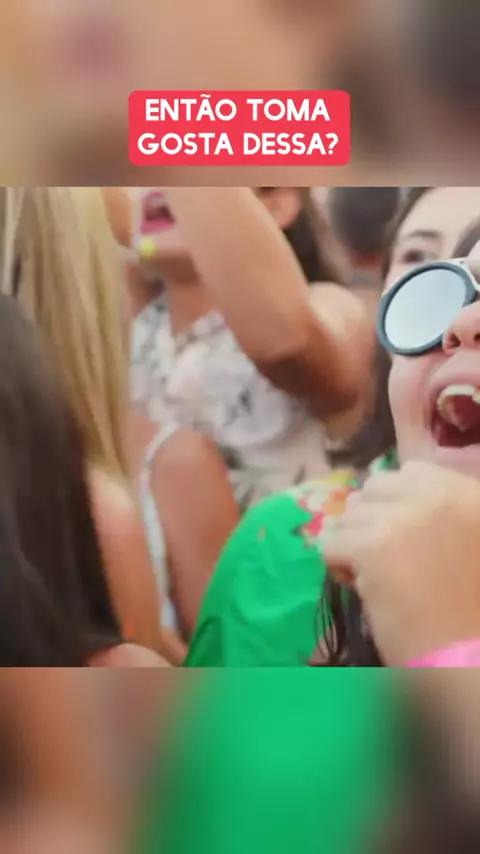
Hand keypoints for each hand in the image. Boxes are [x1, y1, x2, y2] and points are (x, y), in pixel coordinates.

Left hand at [323, 462, 479, 664]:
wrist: (468, 660)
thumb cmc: (472, 613)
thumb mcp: (468, 541)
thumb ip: (437, 513)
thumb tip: (376, 497)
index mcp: (469, 494)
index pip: (412, 471)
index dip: (396, 502)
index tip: (402, 537)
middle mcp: (440, 495)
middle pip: (376, 487)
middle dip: (371, 518)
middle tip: (384, 557)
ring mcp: (407, 517)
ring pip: (350, 515)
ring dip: (354, 545)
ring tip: (377, 578)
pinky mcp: (375, 545)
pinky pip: (332, 543)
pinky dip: (339, 567)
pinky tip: (364, 589)